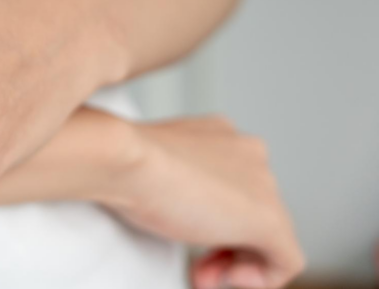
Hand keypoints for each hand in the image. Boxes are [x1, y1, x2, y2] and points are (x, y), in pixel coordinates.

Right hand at [103, 116, 304, 288]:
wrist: (123, 159)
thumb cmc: (122, 162)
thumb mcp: (149, 169)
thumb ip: (170, 180)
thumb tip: (172, 207)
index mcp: (219, 134)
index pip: (231, 185)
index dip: (208, 219)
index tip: (180, 237)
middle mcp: (248, 152)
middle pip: (250, 212)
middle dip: (222, 246)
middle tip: (194, 266)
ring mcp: (263, 184)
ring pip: (270, 236)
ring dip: (236, 264)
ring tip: (202, 276)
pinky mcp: (270, 219)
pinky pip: (287, 260)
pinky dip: (262, 279)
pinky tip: (228, 279)